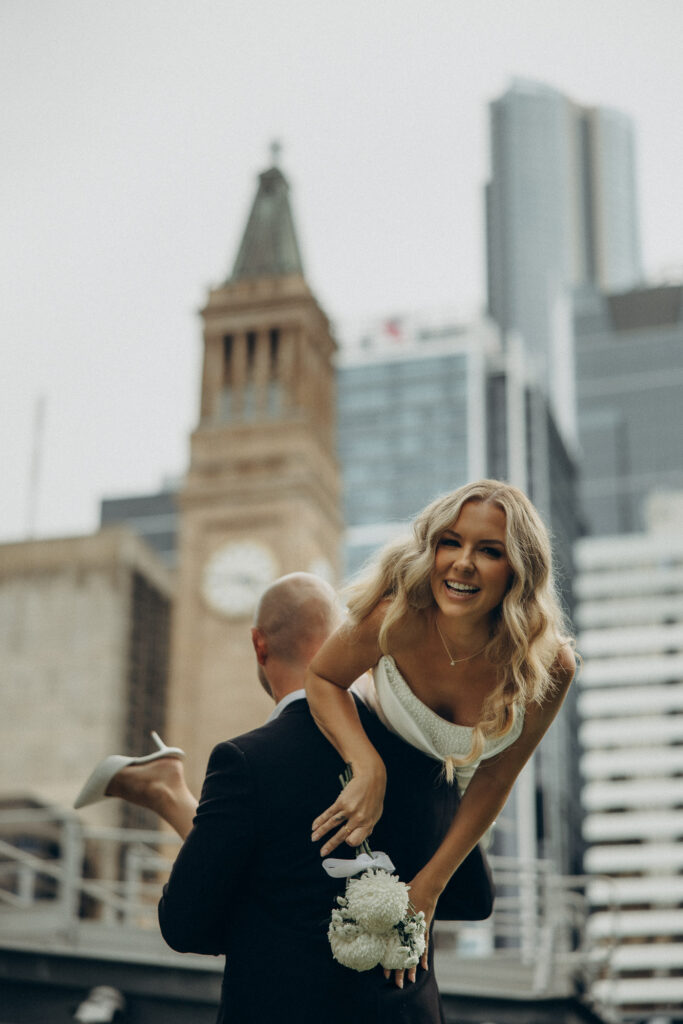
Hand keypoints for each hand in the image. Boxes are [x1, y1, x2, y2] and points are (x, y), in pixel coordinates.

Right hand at [311, 761, 385, 856]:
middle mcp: (358, 819)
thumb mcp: (376, 814)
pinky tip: (314, 826)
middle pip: (341, 835)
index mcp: (367, 824)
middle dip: (330, 845)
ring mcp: (349, 810)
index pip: (355, 840)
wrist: (371, 778)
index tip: (345, 840)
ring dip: (321, 833)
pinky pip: (329, 814)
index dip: (350, 841)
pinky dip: (320, 820)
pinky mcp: (341, 802)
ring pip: (332, 825)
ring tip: (314, 838)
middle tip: (322, 853)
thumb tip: (358, 838)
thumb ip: (367, 827)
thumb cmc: (374, 796)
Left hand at [385, 872, 439, 988]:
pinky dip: (423, 956)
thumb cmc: (408, 891)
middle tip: (397, 984)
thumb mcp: (393, 899)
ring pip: (413, 954)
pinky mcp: (424, 930)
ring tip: (410, 981)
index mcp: (397, 927)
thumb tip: (368, 909)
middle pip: (402, 955)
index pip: (390, 949)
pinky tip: (423, 967)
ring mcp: (417, 932)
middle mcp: (406, 933)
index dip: (387, 961)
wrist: (425, 887)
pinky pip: (424, 946)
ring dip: (411, 968)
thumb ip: (384, 908)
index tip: (383, 973)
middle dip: (399, 970)